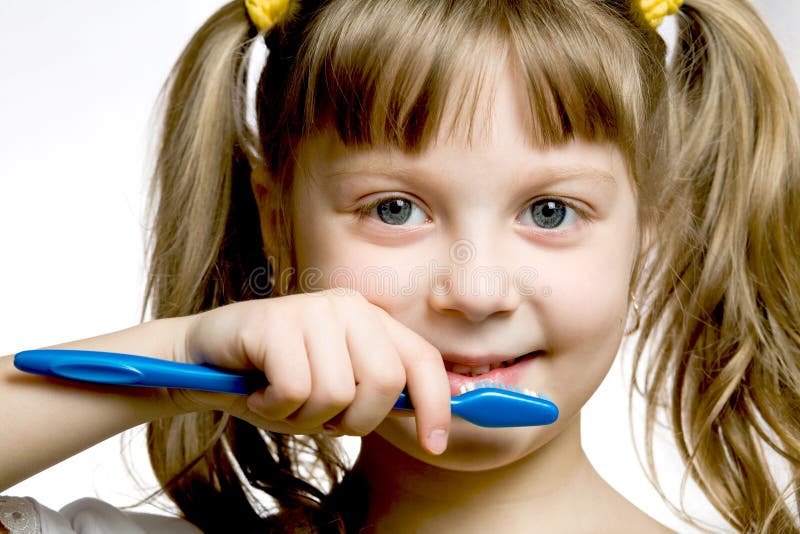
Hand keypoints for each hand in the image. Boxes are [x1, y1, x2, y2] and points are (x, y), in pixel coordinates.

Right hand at [170, 289, 450, 454]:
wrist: (204, 361)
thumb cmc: (273, 380)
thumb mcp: (334, 393)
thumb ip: (377, 397)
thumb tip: (432, 420)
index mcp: (370, 320)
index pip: (421, 360)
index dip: (435, 404)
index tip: (434, 444)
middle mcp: (348, 307)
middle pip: (384, 381)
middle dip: (355, 419)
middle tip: (320, 417)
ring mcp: (312, 309)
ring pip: (336, 392)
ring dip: (304, 416)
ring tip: (281, 400)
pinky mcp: (275, 321)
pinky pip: (295, 389)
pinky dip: (273, 408)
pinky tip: (259, 392)